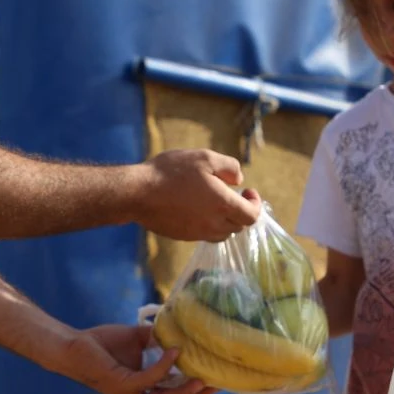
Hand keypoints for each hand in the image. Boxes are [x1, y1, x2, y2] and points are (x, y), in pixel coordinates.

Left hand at [54, 323, 217, 393]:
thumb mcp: (135, 339)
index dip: (193, 392)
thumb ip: (155, 339)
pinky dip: (162, 367)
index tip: (215, 382)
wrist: (71, 346)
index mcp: (141, 389)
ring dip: (184, 391)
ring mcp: (127, 393)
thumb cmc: (100, 344)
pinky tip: (174, 353)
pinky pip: (147, 379)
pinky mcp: (119, 384)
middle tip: (218, 386)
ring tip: (204, 380)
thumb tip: (176, 330)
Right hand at [138, 150, 263, 240]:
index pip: (252, 216)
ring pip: (222, 233)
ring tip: (215, 202)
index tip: (248, 192)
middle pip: (239, 226)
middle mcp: (213, 224)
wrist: (138, 193)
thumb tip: (239, 181)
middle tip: (233, 194)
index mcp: (223, 205)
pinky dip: (209, 224)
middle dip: (241, 211)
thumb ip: (229, 167)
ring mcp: (198, 233)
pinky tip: (196, 208)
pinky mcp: (184, 236)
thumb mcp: (204, 157)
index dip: (256, 204)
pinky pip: (204, 234)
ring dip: (225, 220)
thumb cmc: (171, 172)